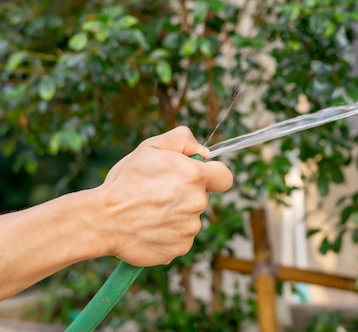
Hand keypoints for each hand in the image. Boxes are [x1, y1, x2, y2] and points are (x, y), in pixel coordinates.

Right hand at [95, 126, 232, 265]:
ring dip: (176, 214)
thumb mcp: (151, 147)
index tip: (199, 176)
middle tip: (159, 192)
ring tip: (149, 211)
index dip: (213, 174)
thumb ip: (183, 140)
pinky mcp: (180, 248)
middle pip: (203, 197)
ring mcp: (190, 228)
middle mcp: (197, 203)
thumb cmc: (125, 182)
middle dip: (186, 193)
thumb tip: (204, 152)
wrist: (102, 219)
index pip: (225, 177)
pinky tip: (149, 227)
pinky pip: (181, 237)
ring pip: (191, 218)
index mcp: (195, 176)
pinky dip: (168, 233)